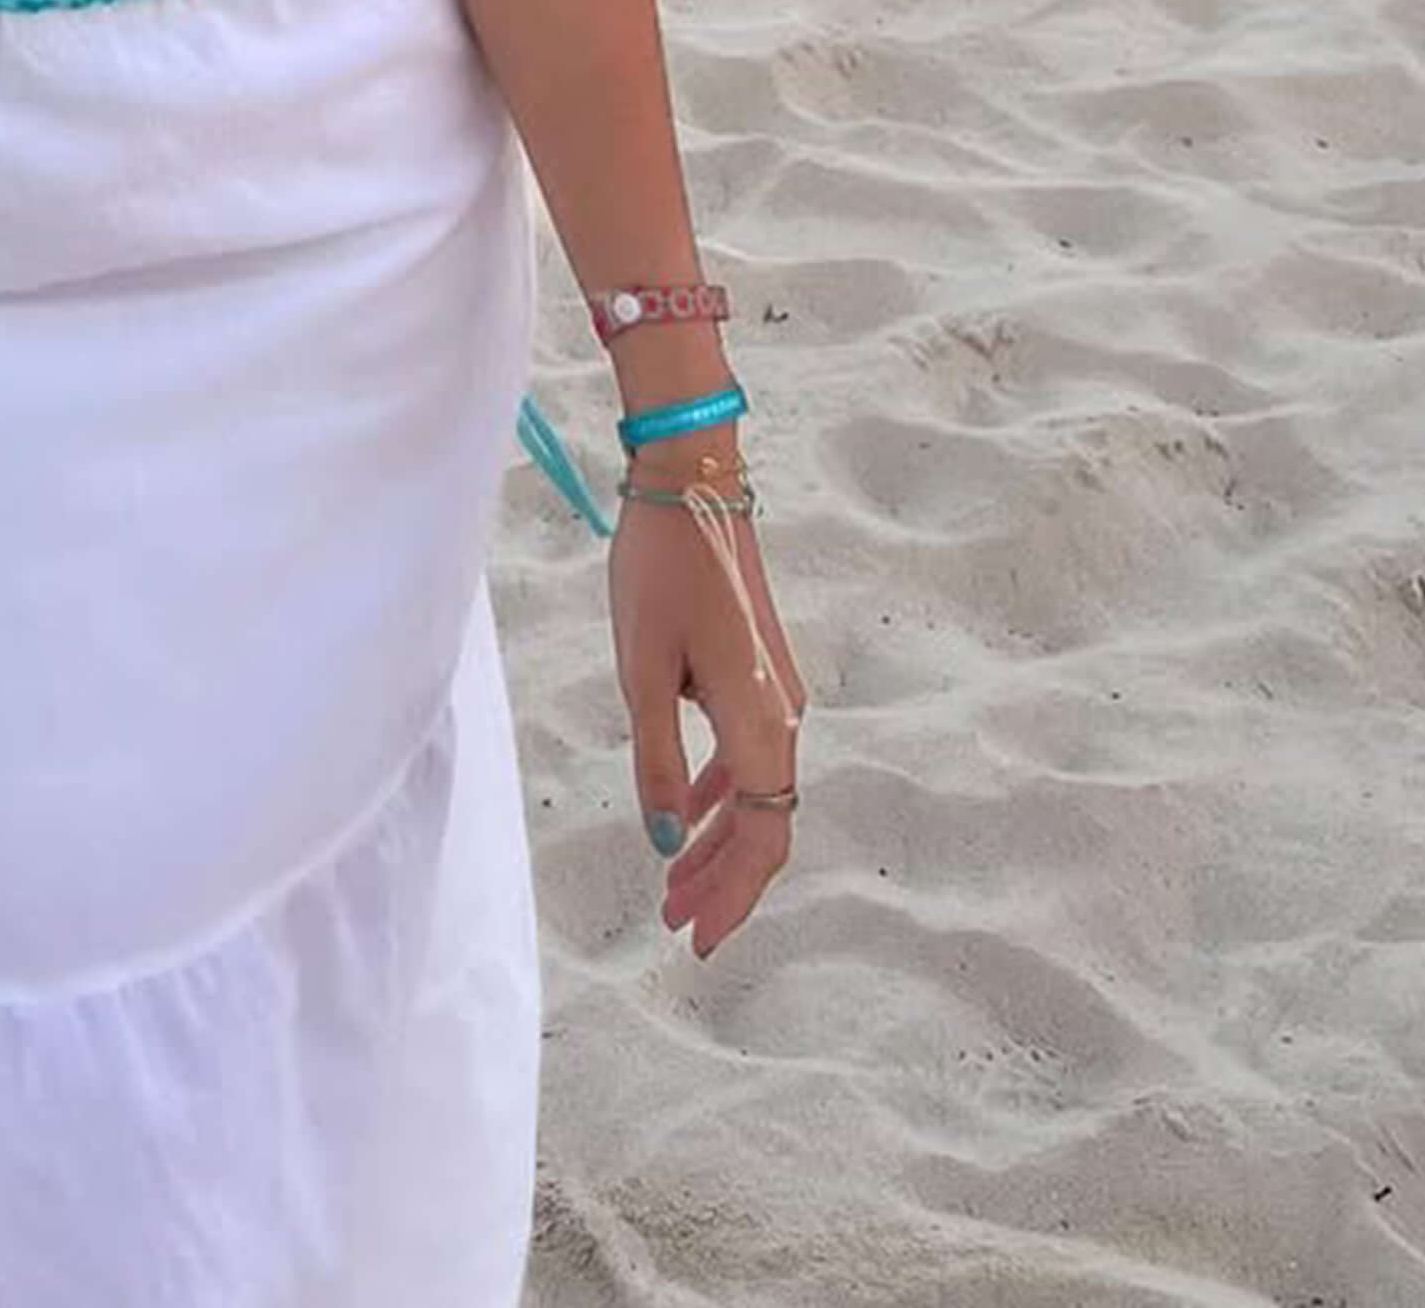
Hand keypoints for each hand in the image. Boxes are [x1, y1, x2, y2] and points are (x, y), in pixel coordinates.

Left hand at [611, 482, 808, 958]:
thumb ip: (654, 761)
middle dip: (722, 881)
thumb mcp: (642, 671)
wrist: (691, 483)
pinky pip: (743, 755)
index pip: (762, 838)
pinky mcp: (755, 670)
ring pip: (753, 793)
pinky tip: (679, 815)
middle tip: (677, 926)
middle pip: (764, 825)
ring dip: (714, 842)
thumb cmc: (660, 570)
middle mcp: (782, 713)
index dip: (734, 895)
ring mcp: (773, 691)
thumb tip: (660, 842)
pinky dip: (714, 795)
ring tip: (670, 888)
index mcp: (761, 721)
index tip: (698, 942)